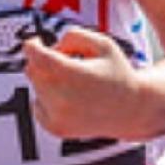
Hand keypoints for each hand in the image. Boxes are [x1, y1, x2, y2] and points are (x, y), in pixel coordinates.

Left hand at [22, 22, 146, 143]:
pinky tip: (70, 98)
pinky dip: (47, 98)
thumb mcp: (103, 43)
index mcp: (73, 74)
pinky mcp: (56, 129)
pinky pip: (37, 105)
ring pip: (36, 86)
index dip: (33, 45)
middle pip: (33, 70)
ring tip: (76, 82)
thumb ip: (73, 36)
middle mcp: (62, 99)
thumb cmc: (116, 73)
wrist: (131, 110)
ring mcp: (58, 117)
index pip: (37, 56)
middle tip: (67, 61)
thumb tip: (50, 49)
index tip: (37, 42)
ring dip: (48, 79)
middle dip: (44, 61)